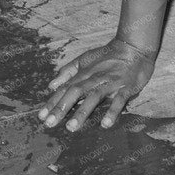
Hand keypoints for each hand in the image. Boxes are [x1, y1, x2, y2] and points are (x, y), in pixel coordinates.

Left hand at [37, 38, 154, 131]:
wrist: (133, 47)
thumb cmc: (108, 56)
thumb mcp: (85, 59)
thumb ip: (68, 71)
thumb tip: (51, 85)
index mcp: (84, 73)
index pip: (65, 88)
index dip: (53, 102)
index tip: (41, 116)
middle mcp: (94, 78)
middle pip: (75, 92)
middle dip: (61, 108)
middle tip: (49, 124)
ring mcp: (110, 82)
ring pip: (94, 97)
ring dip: (82, 112)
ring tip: (71, 128)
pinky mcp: (126, 87)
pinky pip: (118, 100)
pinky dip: (112, 111)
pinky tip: (105, 124)